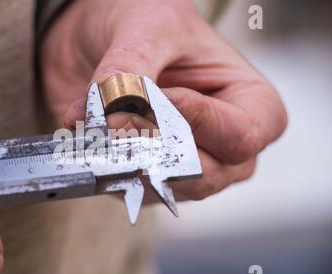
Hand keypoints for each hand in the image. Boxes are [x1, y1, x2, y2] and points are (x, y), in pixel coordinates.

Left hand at [40, 0, 286, 200]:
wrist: (102, 36)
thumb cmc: (147, 24)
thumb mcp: (148, 28)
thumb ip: (133, 71)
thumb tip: (113, 117)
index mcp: (249, 103)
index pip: (239, 135)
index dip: (199, 123)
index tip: (157, 97)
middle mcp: (222, 143)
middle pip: (207, 174)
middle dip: (159, 148)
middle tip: (119, 118)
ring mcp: (184, 163)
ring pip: (164, 185)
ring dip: (124, 156)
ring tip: (97, 121)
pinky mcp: (146, 173)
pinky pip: (129, 185)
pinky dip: (104, 163)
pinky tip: (88, 135)